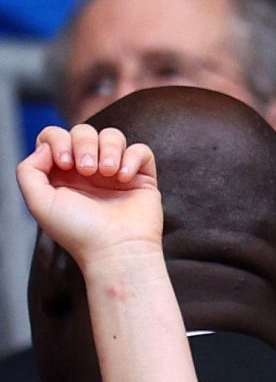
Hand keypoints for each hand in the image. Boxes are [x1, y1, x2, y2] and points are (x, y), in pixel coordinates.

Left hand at [17, 125, 160, 267]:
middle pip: (84, 130)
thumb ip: (28, 169)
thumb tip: (46, 147)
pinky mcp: (141, 178)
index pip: (56, 136)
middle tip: (88, 170)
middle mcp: (88, 171)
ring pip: (113, 135)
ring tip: (107, 173)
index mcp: (62, 174)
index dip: (58, 141)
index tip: (65, 165)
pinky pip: (141, 150)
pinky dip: (132, 158)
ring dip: (109, 149)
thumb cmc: (78, 232)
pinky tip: (125, 178)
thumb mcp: (38, 202)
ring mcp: (115, 173)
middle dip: (84, 144)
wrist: (115, 250)